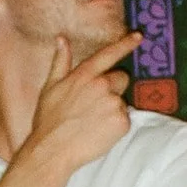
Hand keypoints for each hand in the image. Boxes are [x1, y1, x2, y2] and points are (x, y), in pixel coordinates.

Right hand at [26, 30, 140, 176]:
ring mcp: (113, 103)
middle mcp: (101, 86)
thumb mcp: (50, 87)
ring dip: (112, 110)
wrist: (52, 150)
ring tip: (92, 122)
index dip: (125, 44)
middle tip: (94, 106)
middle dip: (113, 89)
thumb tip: (61, 39)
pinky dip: (115, 126)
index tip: (138, 36)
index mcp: (84, 76)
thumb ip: (60, 62)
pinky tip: (98, 132)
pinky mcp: (121, 122)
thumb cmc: (48, 121)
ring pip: (121, 102)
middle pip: (121, 79)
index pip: (108, 55)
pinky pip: (124, 120)